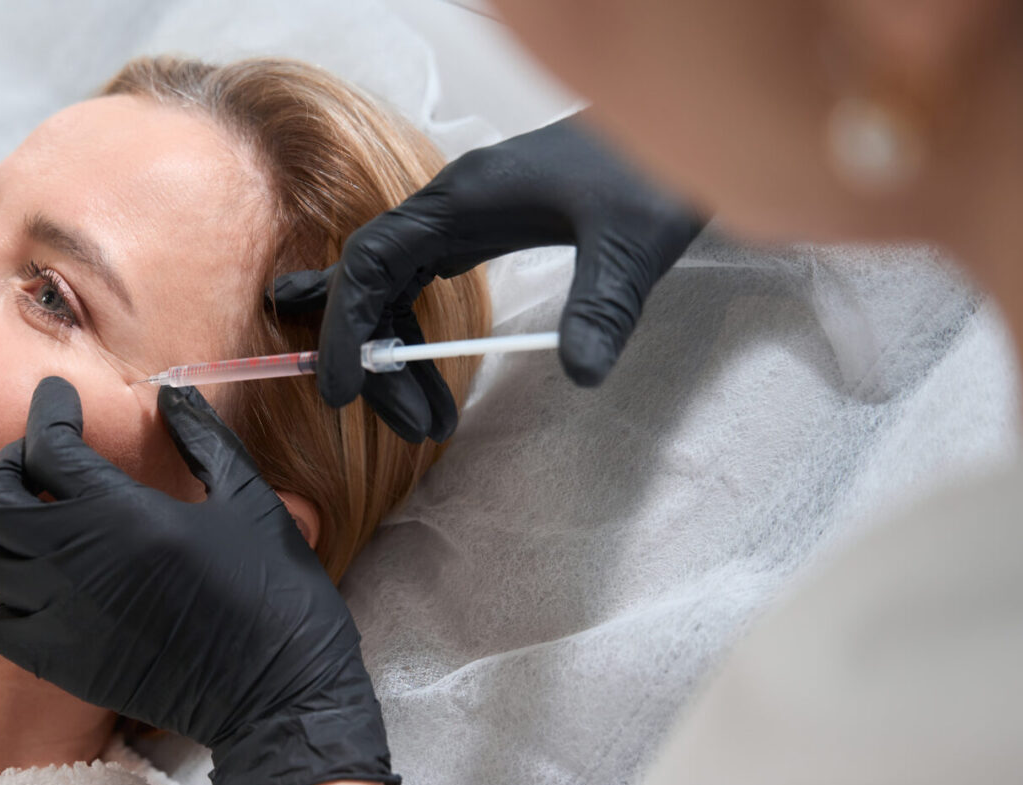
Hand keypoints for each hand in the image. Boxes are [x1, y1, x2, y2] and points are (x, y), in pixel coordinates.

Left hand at [0, 377, 404, 784]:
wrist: (278, 695)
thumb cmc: (275, 593)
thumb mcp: (250, 501)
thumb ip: (203, 441)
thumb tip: (172, 393)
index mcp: (125, 513)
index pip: (49, 446)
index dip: (48, 411)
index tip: (57, 399)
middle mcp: (78, 562)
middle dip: (9, 470)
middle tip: (40, 465)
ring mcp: (63, 618)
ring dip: (7, 536)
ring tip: (45, 527)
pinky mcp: (63, 665)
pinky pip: (0, 624)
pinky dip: (11, 600)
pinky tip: (49, 589)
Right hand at [273, 112, 704, 441]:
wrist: (677, 120)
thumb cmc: (654, 169)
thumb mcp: (634, 242)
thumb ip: (602, 306)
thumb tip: (581, 375)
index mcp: (463, 199)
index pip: (370, 262)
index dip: (347, 327)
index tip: (344, 390)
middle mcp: (449, 206)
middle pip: (374, 285)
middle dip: (380, 361)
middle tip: (416, 426)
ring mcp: (463, 217)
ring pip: (396, 291)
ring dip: (400, 357)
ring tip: (432, 419)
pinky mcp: (482, 229)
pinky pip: (422, 285)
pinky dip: (420, 336)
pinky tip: (435, 372)